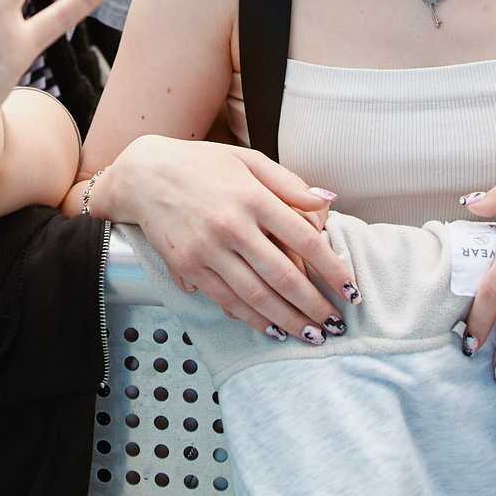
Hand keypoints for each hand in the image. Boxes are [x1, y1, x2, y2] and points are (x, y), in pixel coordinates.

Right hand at [92, 136, 353, 341]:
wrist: (144, 175)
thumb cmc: (200, 164)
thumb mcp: (248, 160)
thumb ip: (289, 182)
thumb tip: (328, 200)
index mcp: (253, 196)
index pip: (305, 239)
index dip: (332, 269)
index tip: (350, 290)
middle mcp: (232, 225)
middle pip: (284, 276)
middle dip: (315, 305)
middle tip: (337, 324)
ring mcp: (208, 249)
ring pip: (257, 296)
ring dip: (289, 320)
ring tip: (312, 335)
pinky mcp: (188, 266)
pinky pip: (227, 300)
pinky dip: (253, 319)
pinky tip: (273, 328)